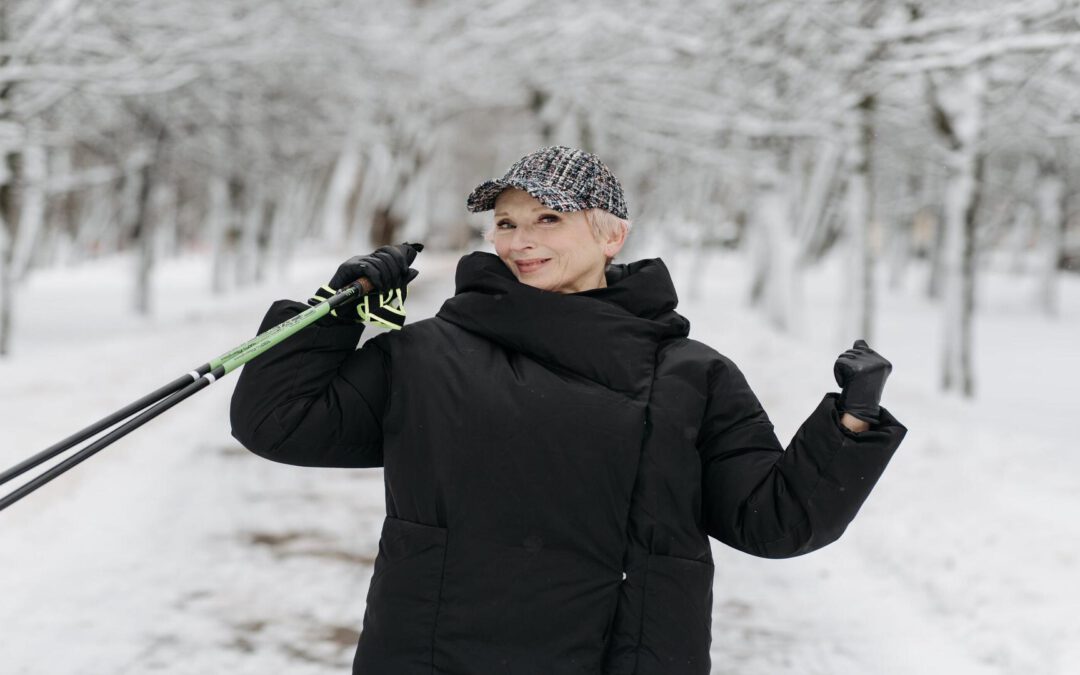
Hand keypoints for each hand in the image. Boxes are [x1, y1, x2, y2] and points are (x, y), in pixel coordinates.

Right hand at [308, 242, 422, 325]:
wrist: (341, 313)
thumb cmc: (363, 304)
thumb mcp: (386, 292)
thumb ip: (399, 282)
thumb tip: (414, 271)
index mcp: (374, 262)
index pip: (389, 251)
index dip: (399, 259)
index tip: (405, 271)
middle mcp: (365, 259)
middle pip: (385, 255)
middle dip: (394, 271)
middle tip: (394, 286)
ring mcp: (355, 262)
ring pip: (378, 262)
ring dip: (386, 277)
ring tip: (385, 290)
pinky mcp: (347, 267)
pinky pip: (367, 267)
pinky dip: (377, 278)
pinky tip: (379, 287)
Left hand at [833, 339, 891, 425]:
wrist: (859, 410)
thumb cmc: (861, 392)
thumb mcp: (865, 373)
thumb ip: (863, 356)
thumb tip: (859, 341)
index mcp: (885, 363)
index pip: (862, 349)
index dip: (856, 364)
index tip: (863, 379)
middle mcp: (879, 362)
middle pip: (852, 352)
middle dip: (847, 366)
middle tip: (855, 382)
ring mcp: (869, 365)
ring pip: (844, 356)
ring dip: (842, 371)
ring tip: (851, 383)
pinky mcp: (856, 368)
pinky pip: (839, 363)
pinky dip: (838, 375)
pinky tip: (846, 385)